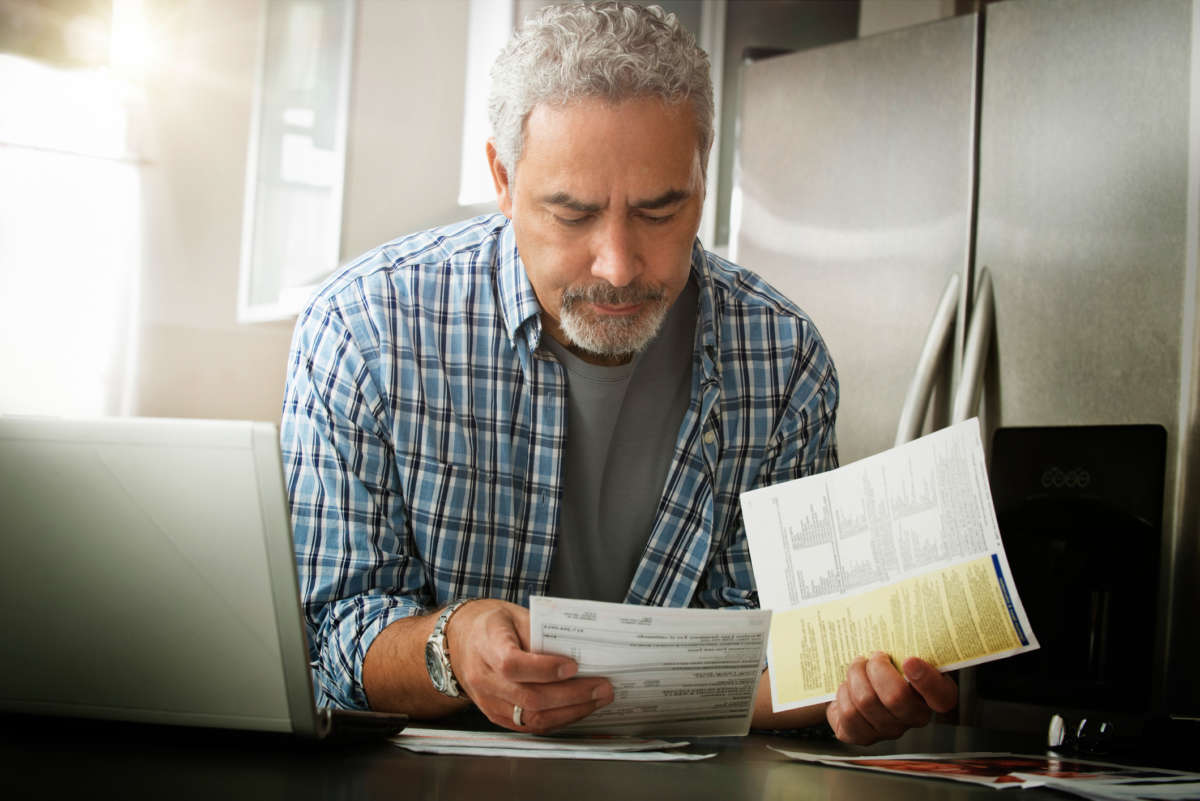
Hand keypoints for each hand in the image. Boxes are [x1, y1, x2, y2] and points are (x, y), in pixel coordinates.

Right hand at [447, 599, 613, 733]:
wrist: (459, 643)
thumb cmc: (491, 625)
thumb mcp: (513, 615)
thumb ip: (539, 632)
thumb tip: (575, 650)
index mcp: (487, 647)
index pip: (513, 665)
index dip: (545, 669)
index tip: (573, 665)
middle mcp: (484, 680)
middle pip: (529, 698)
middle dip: (572, 695)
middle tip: (602, 687)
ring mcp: (489, 703)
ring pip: (532, 718)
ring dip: (571, 711)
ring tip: (598, 699)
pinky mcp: (496, 716)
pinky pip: (530, 725)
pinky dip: (558, 719)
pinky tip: (579, 708)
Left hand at [826, 652, 956, 744]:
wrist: (860, 681)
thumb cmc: (887, 662)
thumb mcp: (905, 649)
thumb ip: (908, 642)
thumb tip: (895, 613)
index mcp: (934, 694)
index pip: (941, 697)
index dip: (926, 681)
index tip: (909, 660)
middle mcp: (915, 717)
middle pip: (895, 697)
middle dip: (876, 669)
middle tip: (873, 656)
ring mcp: (889, 730)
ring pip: (866, 702)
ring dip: (855, 676)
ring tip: (857, 667)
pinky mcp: (862, 736)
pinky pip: (848, 715)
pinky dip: (842, 694)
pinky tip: (847, 688)